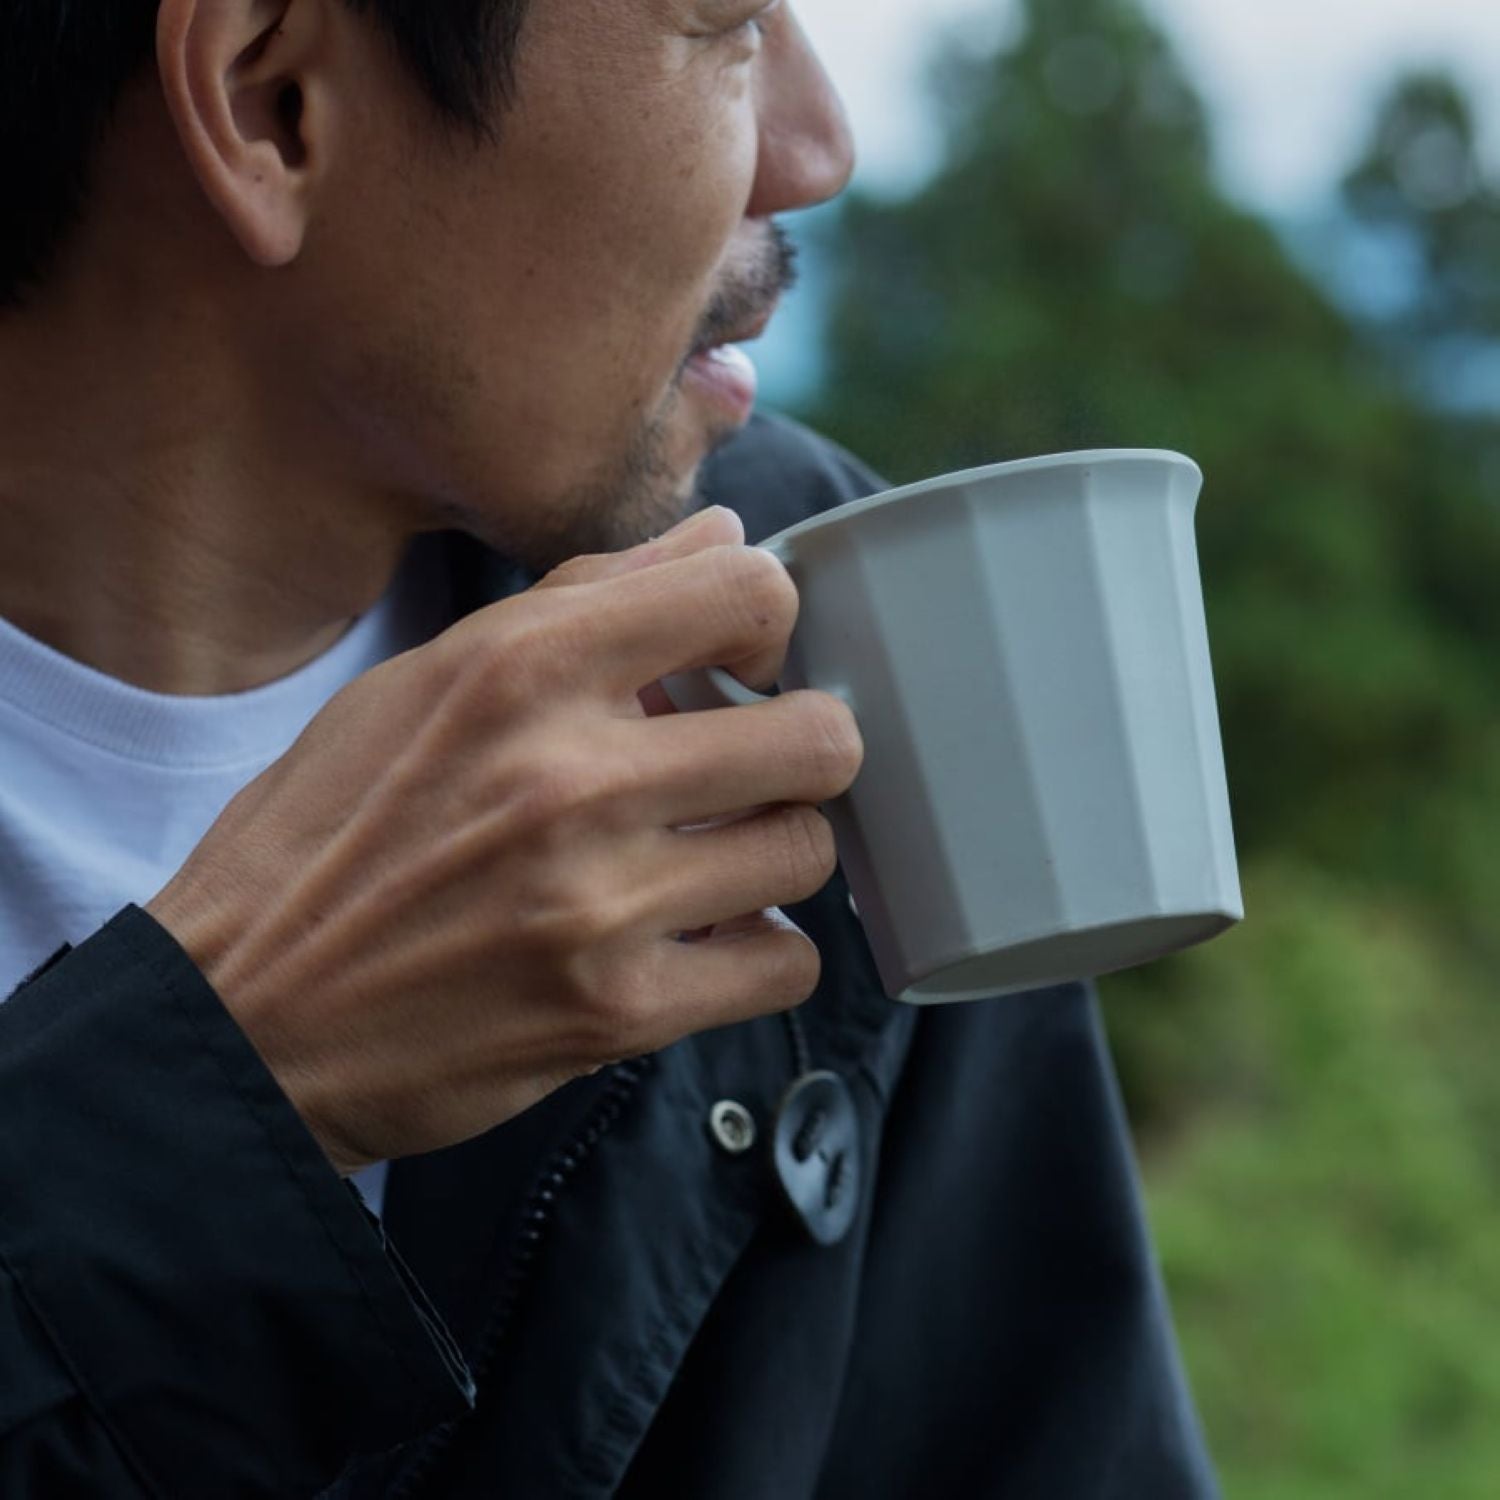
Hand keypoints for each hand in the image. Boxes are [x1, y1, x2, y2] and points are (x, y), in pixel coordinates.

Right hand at [147, 508, 862, 1173]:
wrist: (244, 1021)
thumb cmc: (325, 837)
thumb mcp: (420, 681)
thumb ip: (585, 599)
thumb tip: (722, 536)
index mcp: (520, 670)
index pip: (746, 593)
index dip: (769, 624)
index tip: (742, 664)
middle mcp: (572, 778)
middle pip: (819, 738)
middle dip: (801, 748)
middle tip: (756, 770)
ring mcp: (600, 903)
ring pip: (809, 853)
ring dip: (774, 854)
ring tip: (714, 860)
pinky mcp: (616, 1013)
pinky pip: (786, 965)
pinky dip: (759, 954)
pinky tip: (703, 940)